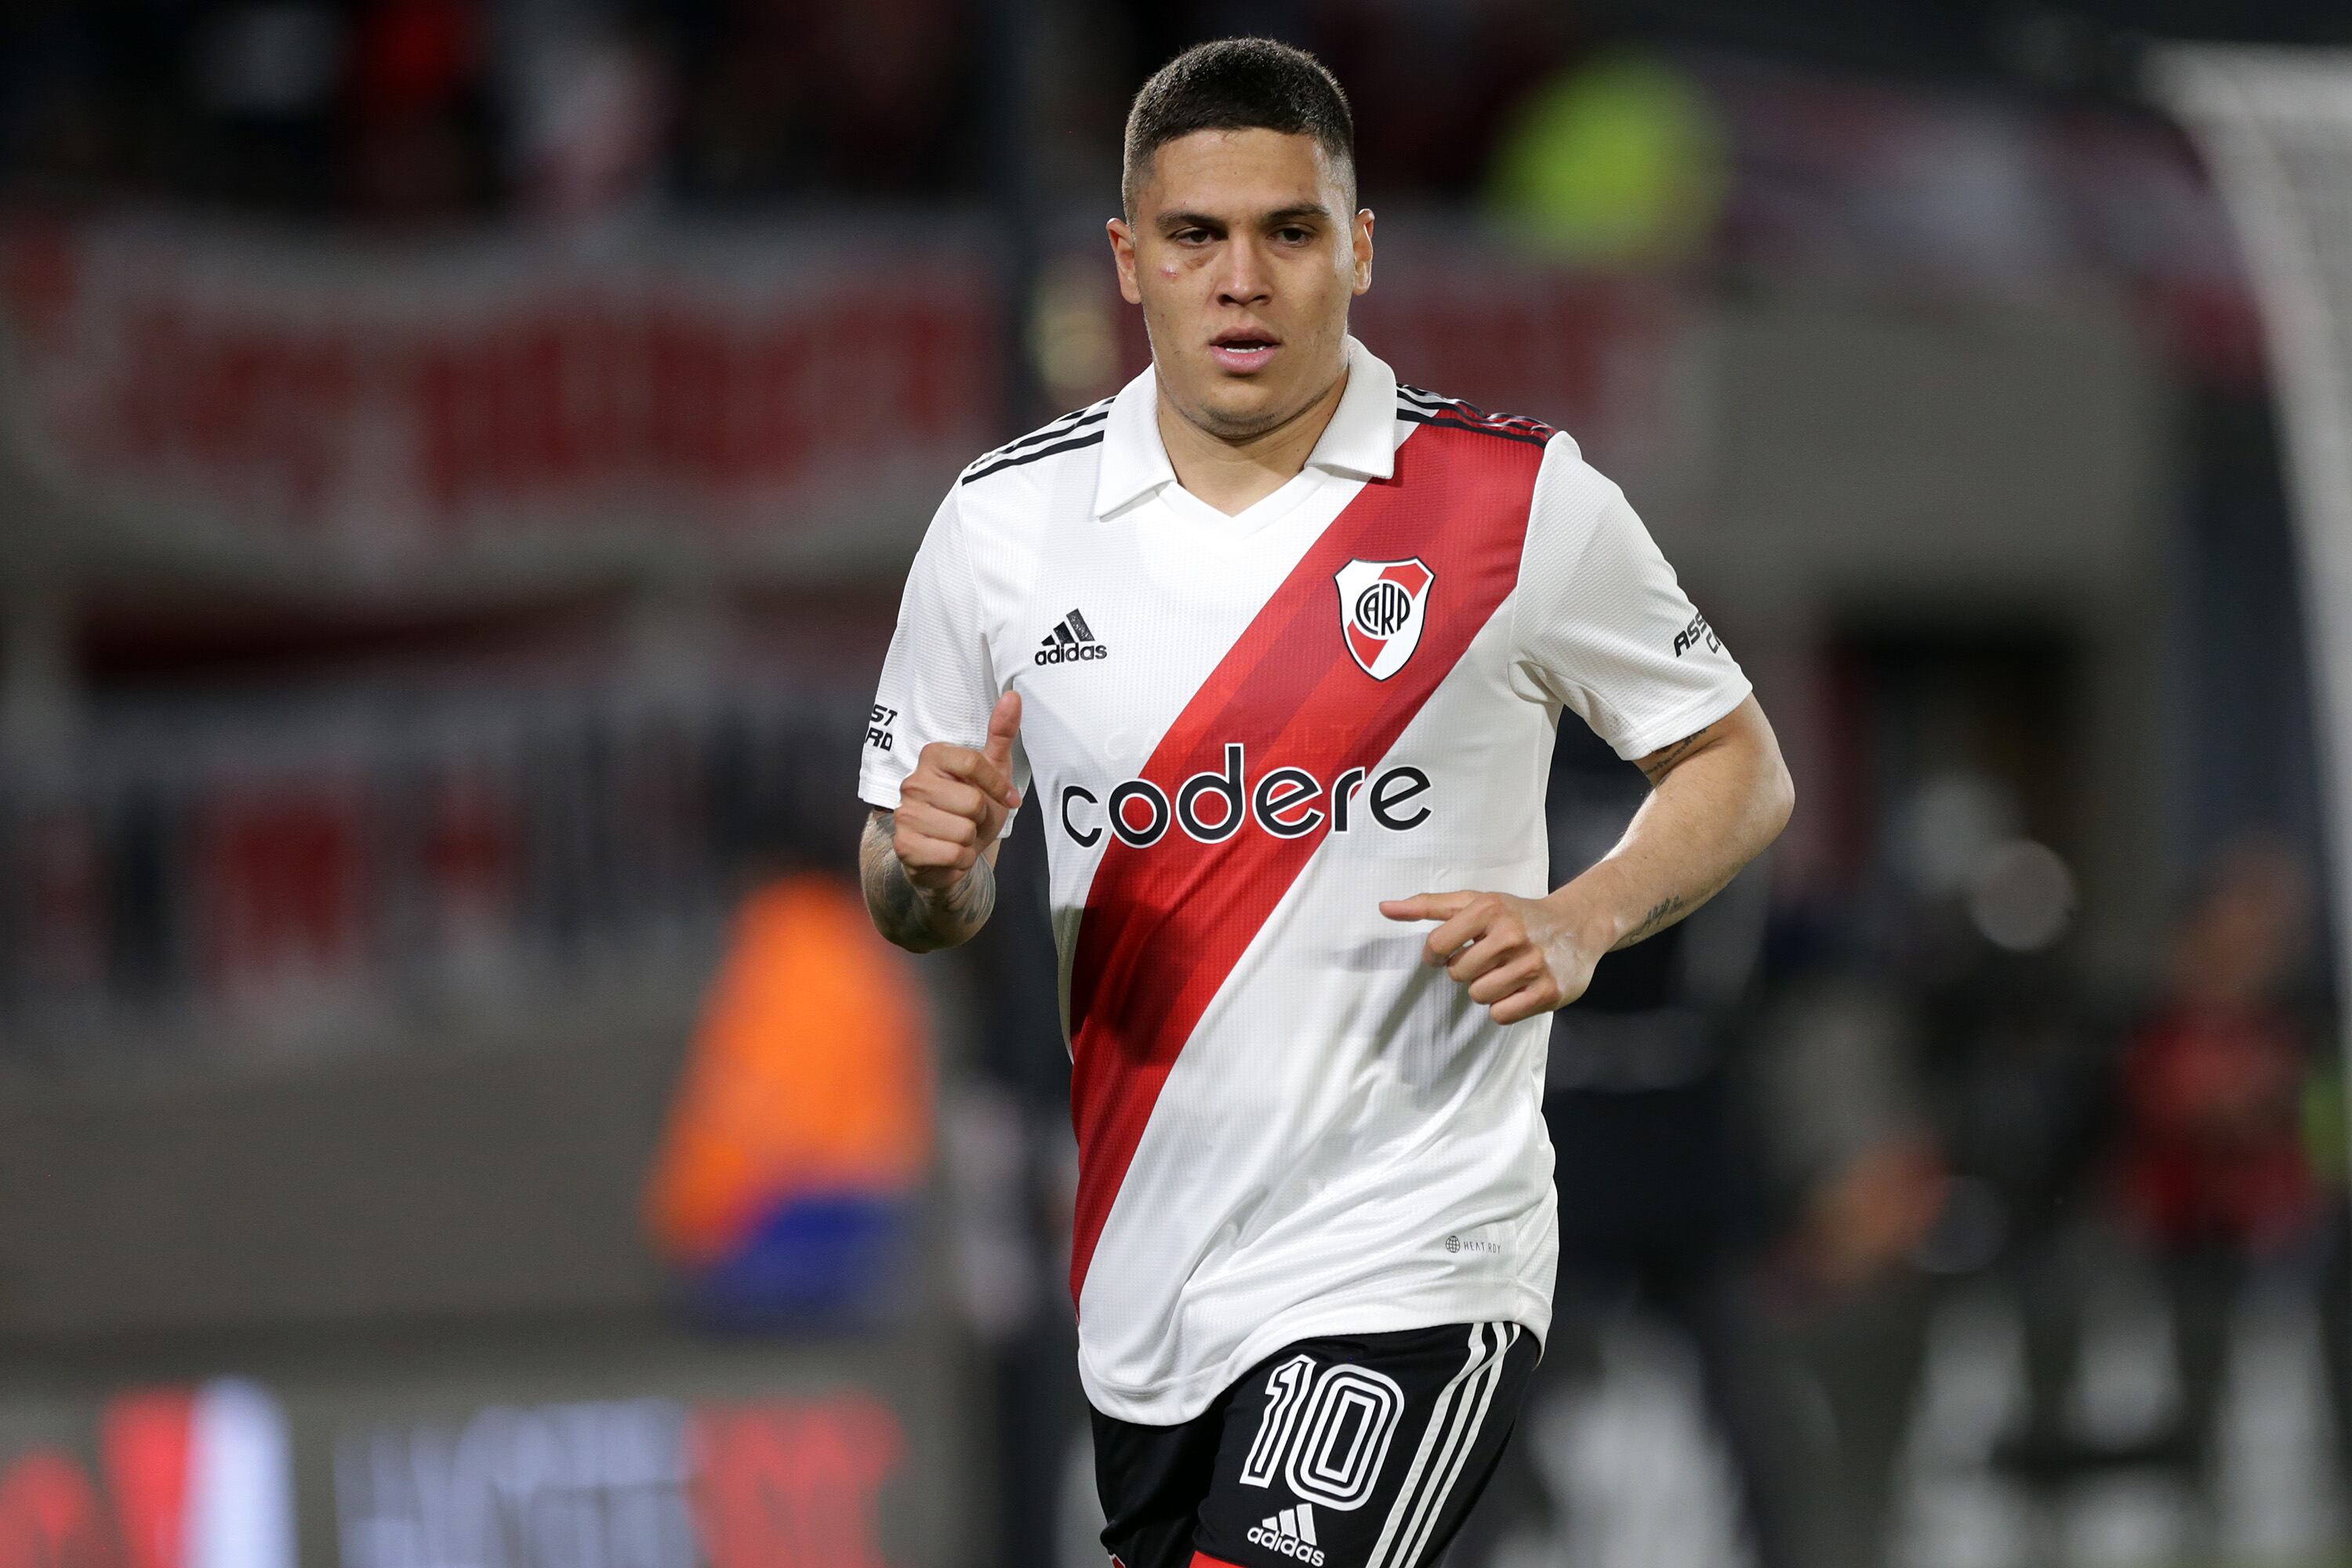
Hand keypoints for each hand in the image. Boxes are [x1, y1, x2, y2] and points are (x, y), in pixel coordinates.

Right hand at [893, 691, 1022, 892]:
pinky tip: (951, 854)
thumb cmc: (971, 809)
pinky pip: (953, 854)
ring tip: (961, 836)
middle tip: (972, 820)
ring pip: (964, 831)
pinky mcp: (904, 846)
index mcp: (932, 756)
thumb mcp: (993, 770)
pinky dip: (961, 860)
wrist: (948, 854)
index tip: (1009, 798)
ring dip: (972, 841)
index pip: (974, 763)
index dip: (998, 786)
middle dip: (983, 818)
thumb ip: (1001, 734)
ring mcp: (905, 814)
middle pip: (972, 802)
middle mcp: (913, 782)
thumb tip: (1014, 696)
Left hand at [1378, 889, 1602, 1024]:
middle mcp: (1512, 935)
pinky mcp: (1548, 992)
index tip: (1449, 951)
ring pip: (1479, 996)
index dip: (1437, 954)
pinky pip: (1501, 1014)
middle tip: (1490, 958)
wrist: (1577, 926)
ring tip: (1506, 972)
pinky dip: (1505, 1006)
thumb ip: (1428, 905)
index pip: (1438, 946)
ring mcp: (1532, 965)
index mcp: (1490, 910)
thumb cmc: (1517, 914)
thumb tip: (1384, 907)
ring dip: (1487, 988)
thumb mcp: (1475, 902)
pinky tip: (1518, 988)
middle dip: (1468, 970)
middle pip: (1458, 974)